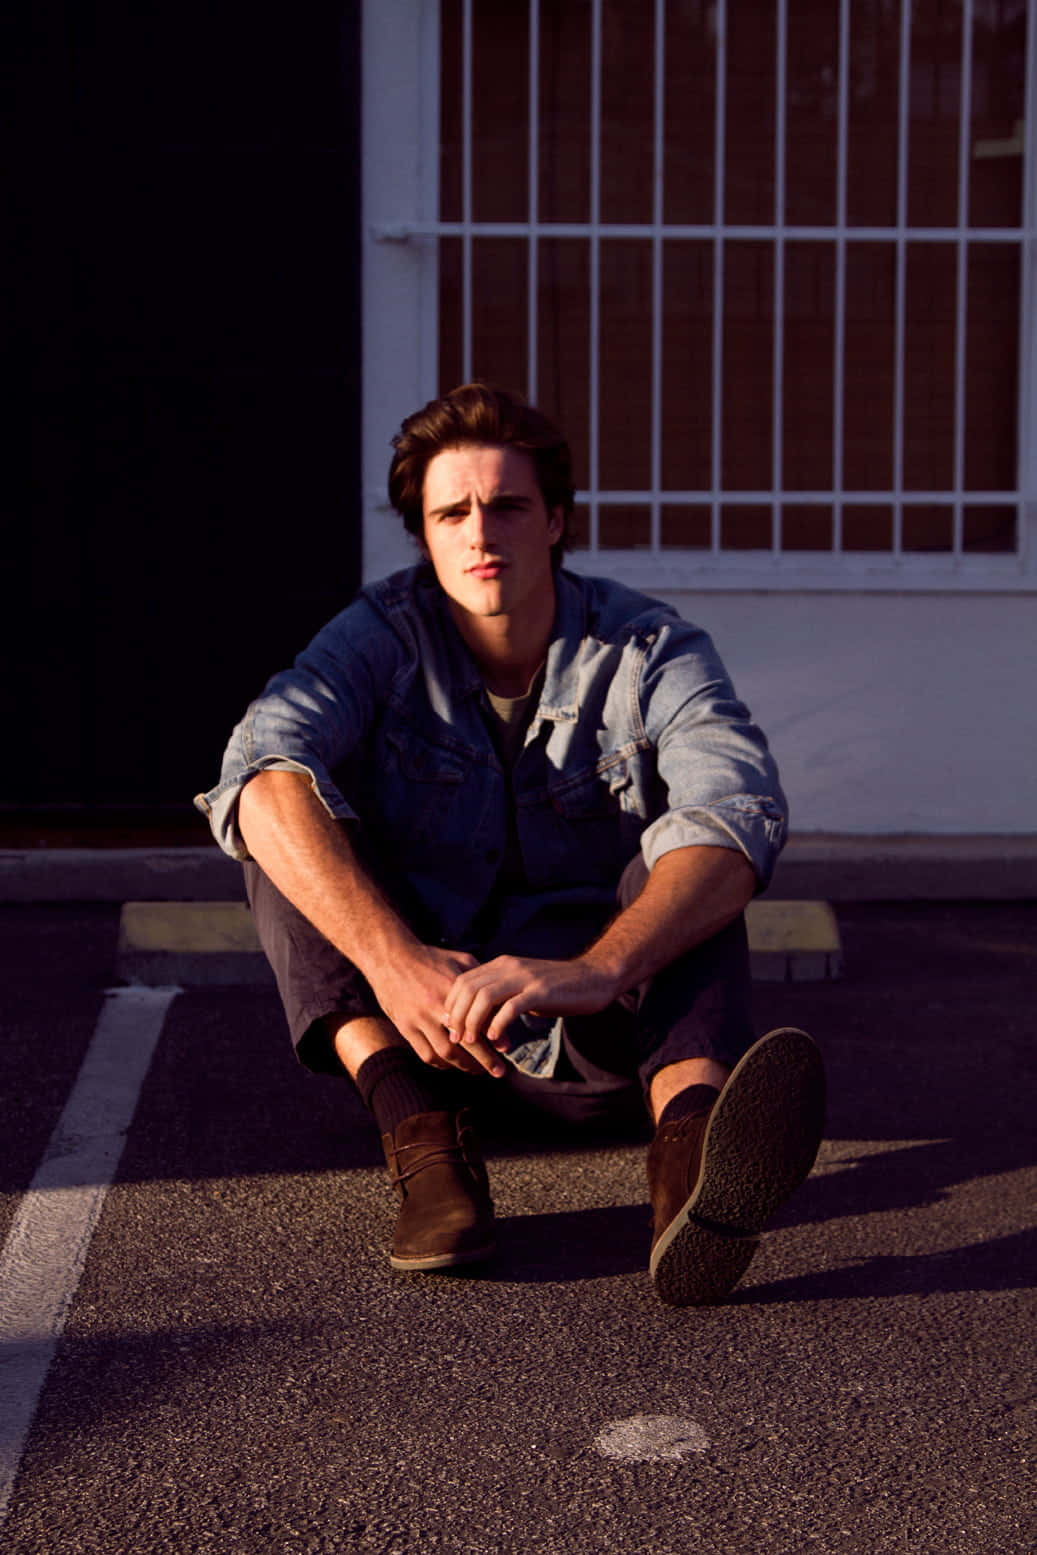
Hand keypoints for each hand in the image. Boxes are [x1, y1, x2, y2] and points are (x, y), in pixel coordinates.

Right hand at [368, 943, 508, 1077]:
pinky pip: (426, 1054)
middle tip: (500, 1071)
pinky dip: (442, 1063)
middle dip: (485, 1060)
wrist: (391, 958)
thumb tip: (504, 1004)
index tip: (507, 1049)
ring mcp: (419, 1018)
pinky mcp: (405, 1027)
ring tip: (479, 1070)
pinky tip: (453, 1064)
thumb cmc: (431, 959)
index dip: (495, 1036)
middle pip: (466, 1041)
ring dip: (465, 1066)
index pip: (479, 1018)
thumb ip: (481, 981)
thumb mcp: (460, 961)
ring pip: (446, 1052)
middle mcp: (436, 1006)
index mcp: (453, 987)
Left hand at [442, 955, 618, 1048]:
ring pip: (484, 997)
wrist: (594, 978)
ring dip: (473, 1022)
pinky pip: (510, 1007)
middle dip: (457, 1015)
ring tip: (472, 1041)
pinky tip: (495, 1038)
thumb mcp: (524, 986)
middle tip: (456, 1038)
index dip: (452, 1003)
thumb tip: (479, 1016)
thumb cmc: (558, 987)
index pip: (464, 980)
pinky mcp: (541, 991)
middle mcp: (510, 967)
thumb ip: (502, 995)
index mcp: (503, 964)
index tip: (450, 1025)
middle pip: (468, 988)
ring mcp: (525, 978)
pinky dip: (498, 1024)